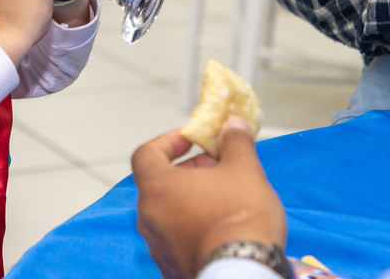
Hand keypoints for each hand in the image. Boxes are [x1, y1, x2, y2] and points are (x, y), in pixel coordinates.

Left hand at [132, 118, 285, 278]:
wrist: (242, 274)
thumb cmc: (240, 219)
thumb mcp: (244, 170)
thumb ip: (235, 142)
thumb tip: (232, 125)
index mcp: (157, 187)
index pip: (145, 153)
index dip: (167, 142)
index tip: (191, 141)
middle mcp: (148, 217)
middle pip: (159, 183)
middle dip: (187, 171)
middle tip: (216, 168)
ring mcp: (157, 245)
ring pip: (168, 212)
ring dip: (190, 200)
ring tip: (223, 199)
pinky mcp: (170, 267)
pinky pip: (177, 239)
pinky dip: (192, 228)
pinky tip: (219, 229)